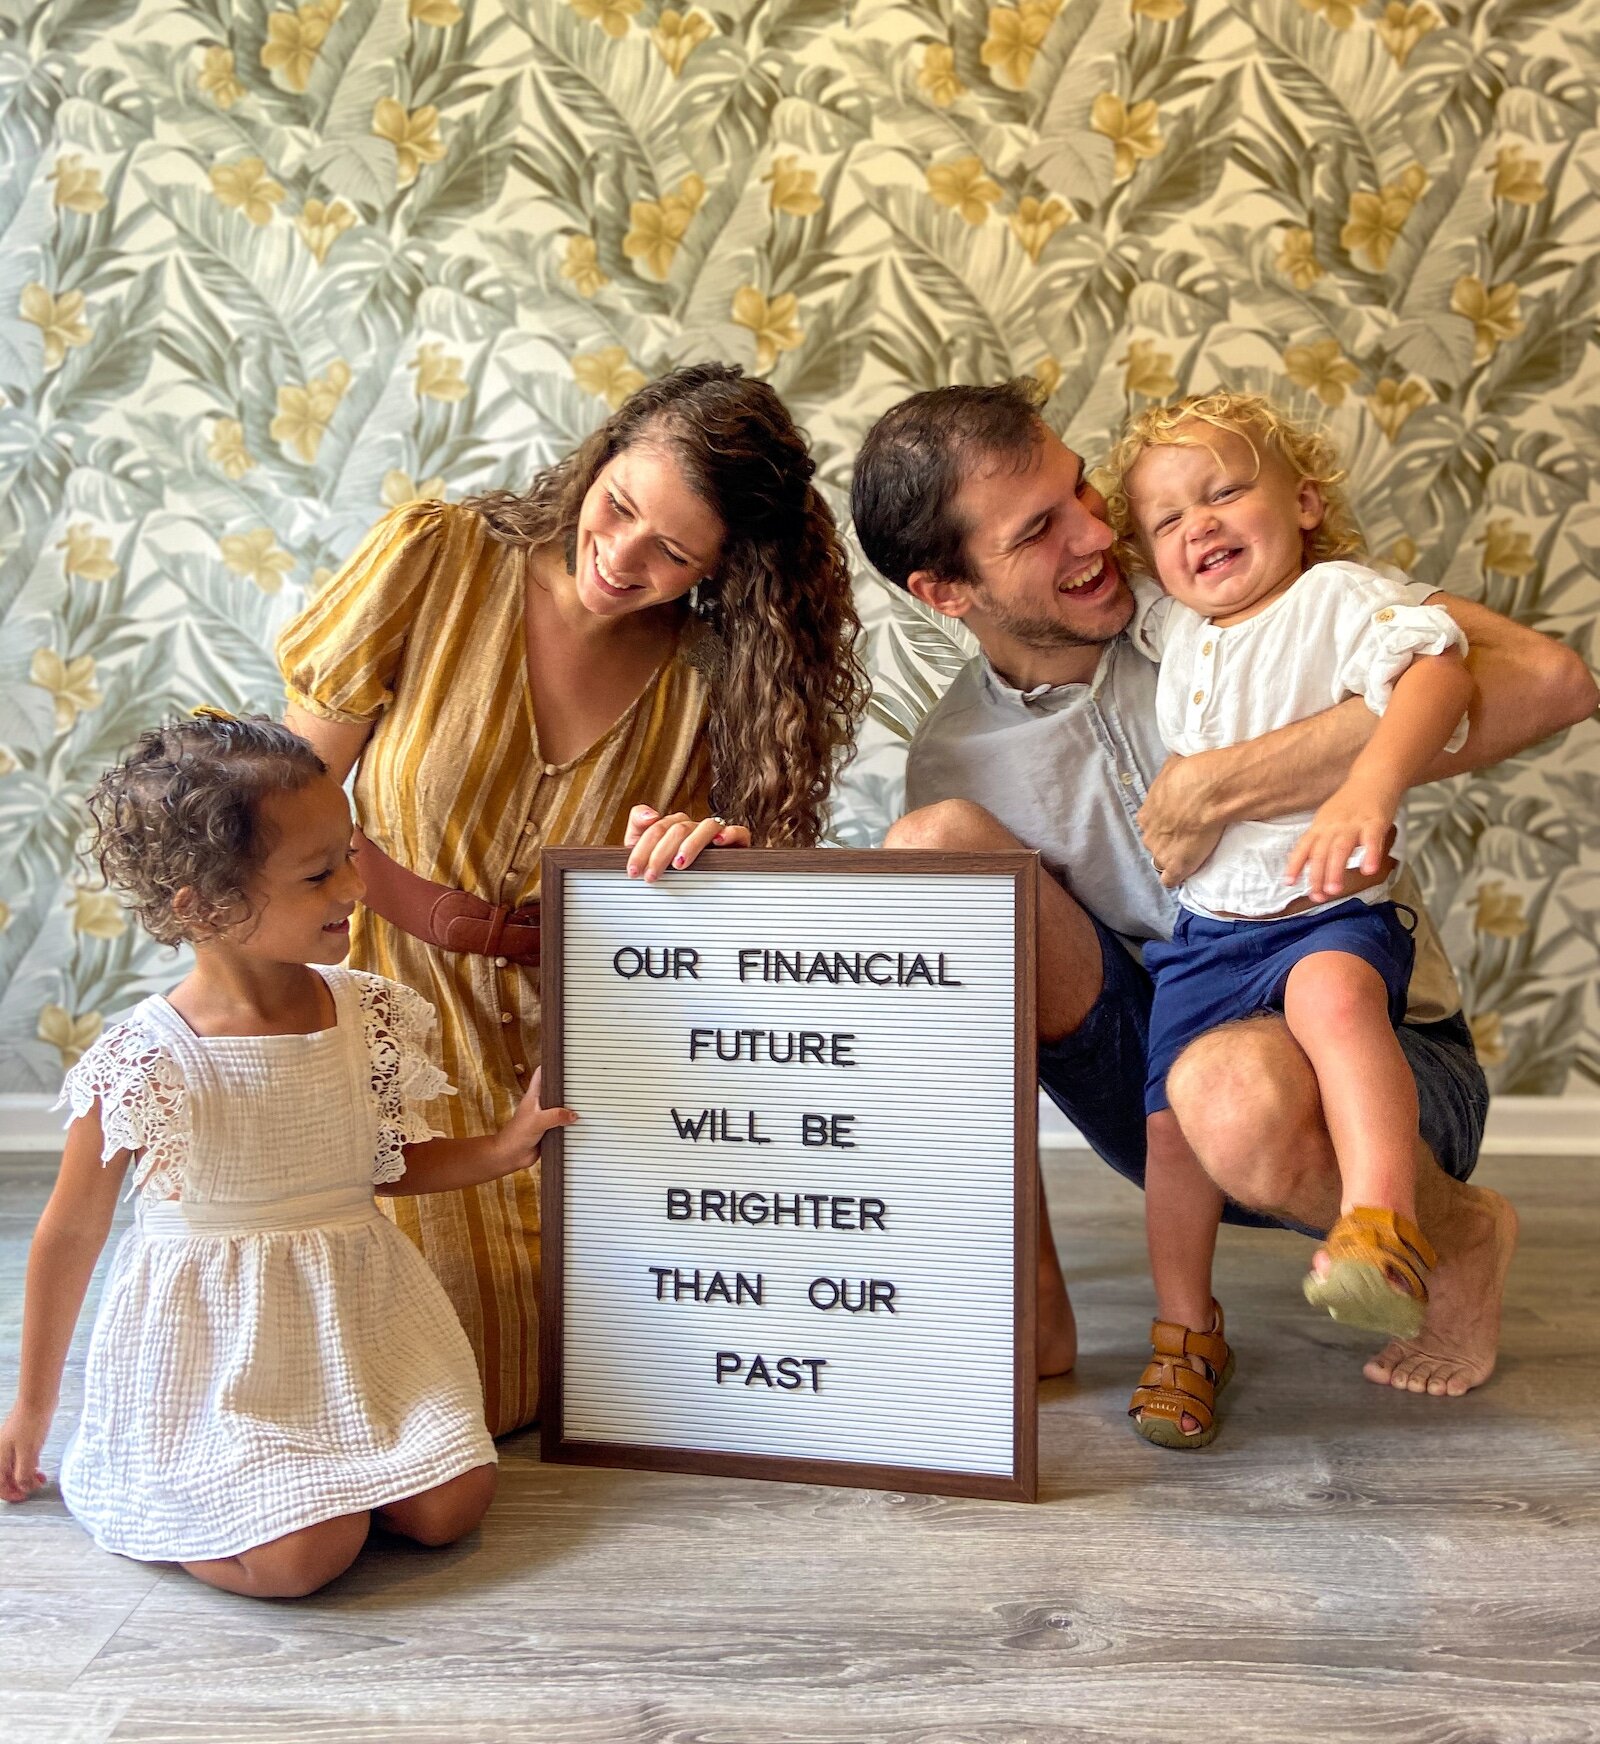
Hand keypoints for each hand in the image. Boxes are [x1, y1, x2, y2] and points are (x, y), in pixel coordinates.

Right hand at [0, 1406, 49, 1502]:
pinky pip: (22, 1459)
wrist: (39, 1399)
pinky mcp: (22, 1440)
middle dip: (20, 1485)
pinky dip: (30, 1466)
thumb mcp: (28, 1452)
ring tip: (41, 1478)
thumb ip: (23, 1473)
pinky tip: (40, 1468)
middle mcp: (2, 1453)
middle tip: (35, 1487)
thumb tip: (22, 1488)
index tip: (24, 1497)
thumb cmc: (31, 1424)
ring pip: (15, 1469)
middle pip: (6, 1478)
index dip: (11, 1494)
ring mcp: (11, 1446)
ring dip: (26, 1476)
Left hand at [498, 1068, 576, 1168]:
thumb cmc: (517, 1134)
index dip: (552, 1065)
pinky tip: (584, 1123)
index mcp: (534, 1095)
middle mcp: (541, 1104)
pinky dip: (571, 1124)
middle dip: (569, 1087)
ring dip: (572, 1108)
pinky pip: (563, 1125)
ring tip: (590, 1102)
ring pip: (562, 1108)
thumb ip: (556, 1115)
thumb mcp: (537, 1121)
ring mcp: (546, 1117)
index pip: (542, 1074)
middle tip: (586, 1082)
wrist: (510, 1156)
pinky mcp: (550, 1130)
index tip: (566, 1060)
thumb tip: (574, 1115)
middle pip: (557, 1091)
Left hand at [623, 806, 751, 881]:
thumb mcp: (645, 851)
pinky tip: (718, 842)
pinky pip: (738, 832)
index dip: (643, 849)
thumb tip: (650, 815)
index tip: (634, 871)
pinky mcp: (736, 841)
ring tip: (679, 864)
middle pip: (678, 829)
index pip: (656, 828)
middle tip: (652, 876)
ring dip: (691, 844)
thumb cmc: (667, 869)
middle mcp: (693, 827)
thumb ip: (638, 827)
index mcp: (671, 826)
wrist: (693, 891)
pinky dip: (730, 834)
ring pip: (706, 826)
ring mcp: (713, 833)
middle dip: (660, 853)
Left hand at [1138, 753, 1224, 887]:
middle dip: (1167, 841)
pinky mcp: (1177, 865)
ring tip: (1188, 855)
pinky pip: (1170, 880)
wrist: (1210, 792)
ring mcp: (1161, 852)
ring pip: (1160, 861)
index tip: (1176, 822)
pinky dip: (1176, 878)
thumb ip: (1169, 778)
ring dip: (1171, 858)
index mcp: (1146, 813)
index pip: (1150, 824)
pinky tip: (1184, 874)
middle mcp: (1149, 834)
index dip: (1163, 824)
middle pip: (1154, 843)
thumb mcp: (1173, 767)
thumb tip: (1174, 768)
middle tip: (1186, 835)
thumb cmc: (1192, 775)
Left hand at [1285, 779, 1399, 900]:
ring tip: (1333, 890)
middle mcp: (1333, 825)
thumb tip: (1308, 865)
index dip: (1295, 864)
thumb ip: (1320, 840)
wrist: (1374, 776)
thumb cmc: (1351, 802)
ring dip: (1335, 870)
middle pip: (1321, 852)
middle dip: (1317, 876)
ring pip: (1341, 848)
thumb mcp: (1329, 819)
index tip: (1289, 883)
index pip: (1304, 847)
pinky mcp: (1375, 821)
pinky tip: (1368, 870)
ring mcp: (1353, 823)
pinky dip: (1369, 854)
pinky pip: (1371, 839)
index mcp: (1321, 826)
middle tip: (1317, 896)